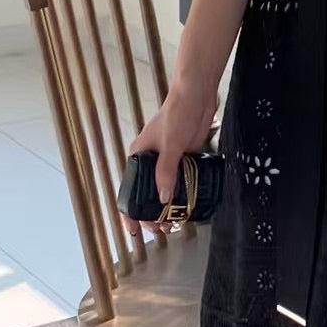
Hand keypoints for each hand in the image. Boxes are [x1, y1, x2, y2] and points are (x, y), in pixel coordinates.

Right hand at [122, 85, 217, 235]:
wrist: (197, 96)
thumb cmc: (177, 115)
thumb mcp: (170, 145)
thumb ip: (166, 172)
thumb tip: (164, 199)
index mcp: (139, 156)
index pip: (129, 189)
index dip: (130, 211)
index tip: (134, 230)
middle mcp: (151, 161)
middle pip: (148, 193)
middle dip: (153, 213)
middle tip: (163, 229)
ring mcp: (168, 161)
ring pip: (166, 190)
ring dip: (170, 207)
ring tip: (176, 223)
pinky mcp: (184, 159)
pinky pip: (182, 182)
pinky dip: (184, 195)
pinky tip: (190, 206)